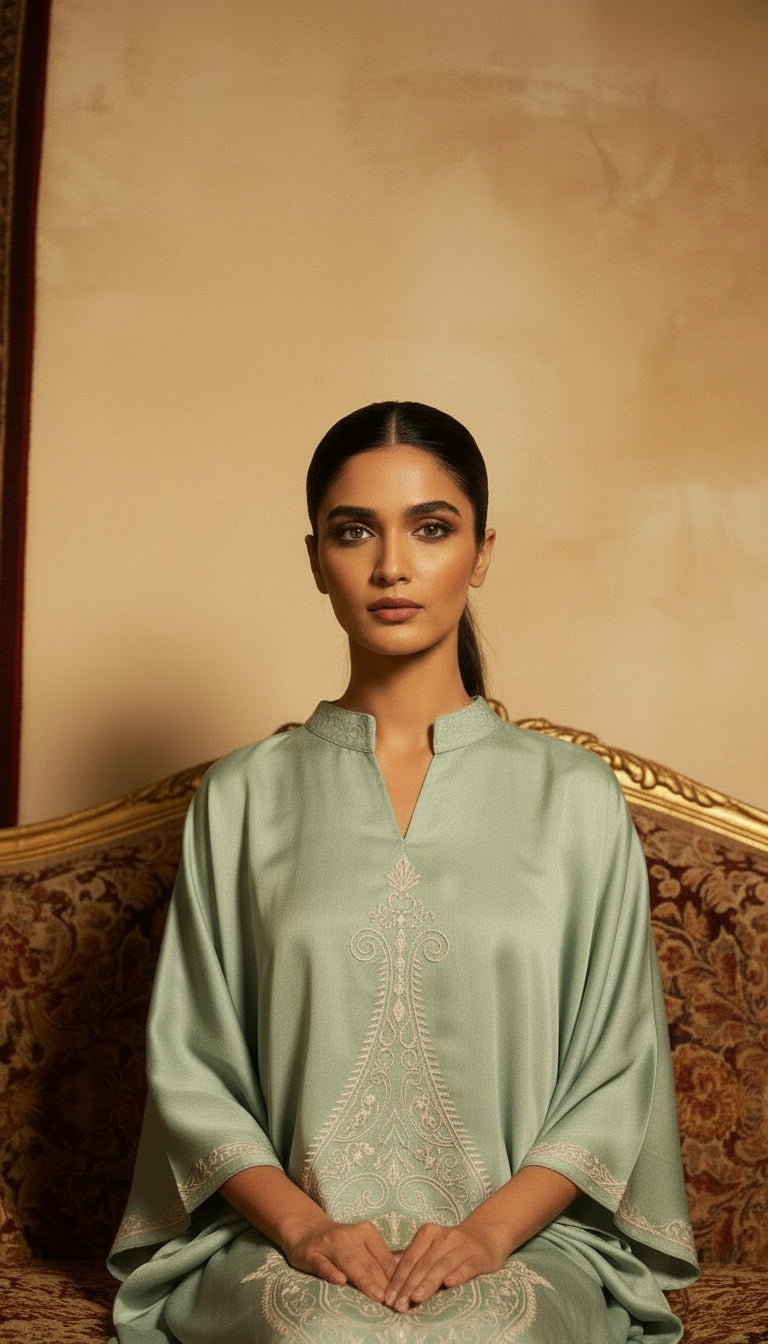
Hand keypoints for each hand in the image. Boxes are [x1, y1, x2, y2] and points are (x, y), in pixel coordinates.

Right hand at [282, 1215, 398, 1302]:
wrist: (307, 1230)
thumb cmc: (341, 1245)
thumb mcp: (362, 1246)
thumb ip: (378, 1261)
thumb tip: (403, 1283)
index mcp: (366, 1232)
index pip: (384, 1257)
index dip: (395, 1277)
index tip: (404, 1294)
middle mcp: (349, 1235)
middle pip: (369, 1262)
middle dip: (382, 1282)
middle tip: (394, 1301)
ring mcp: (329, 1244)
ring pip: (349, 1263)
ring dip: (364, 1280)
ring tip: (377, 1295)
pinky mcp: (311, 1254)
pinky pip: (322, 1264)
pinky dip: (331, 1272)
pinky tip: (340, 1280)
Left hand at [383, 1219, 508, 1312]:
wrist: (487, 1233)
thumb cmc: (453, 1247)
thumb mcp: (434, 1248)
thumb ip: (418, 1262)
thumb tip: (396, 1288)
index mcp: (428, 1233)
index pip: (410, 1258)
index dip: (398, 1279)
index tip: (389, 1299)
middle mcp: (444, 1236)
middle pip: (423, 1263)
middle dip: (409, 1286)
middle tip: (399, 1305)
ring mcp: (463, 1245)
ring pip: (442, 1265)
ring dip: (428, 1283)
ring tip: (416, 1298)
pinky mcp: (479, 1256)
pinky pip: (467, 1266)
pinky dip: (457, 1275)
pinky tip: (449, 1284)